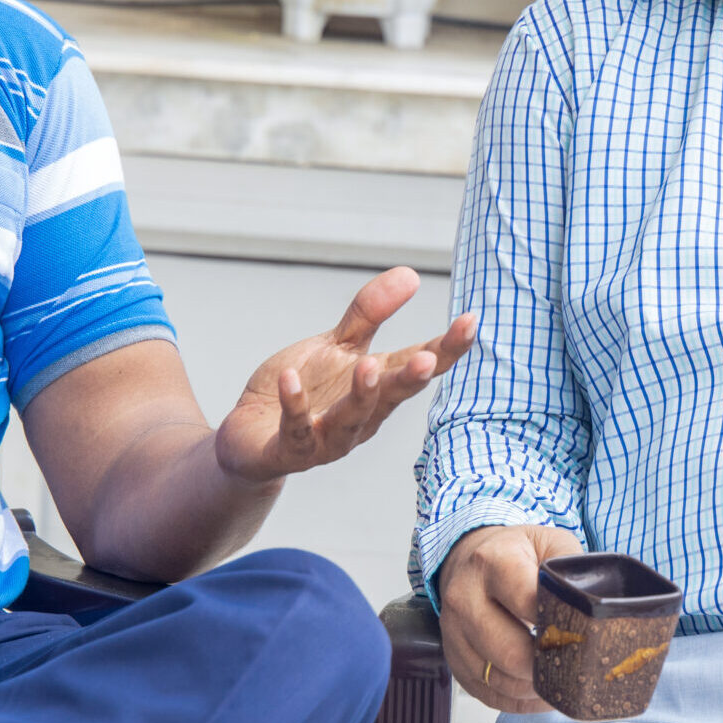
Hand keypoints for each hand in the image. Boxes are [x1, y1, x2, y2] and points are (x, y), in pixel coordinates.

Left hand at [213, 267, 476, 482]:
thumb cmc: (306, 390)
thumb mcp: (336, 346)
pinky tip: (290, 379)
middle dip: (410, 379)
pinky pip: (294, 429)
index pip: (417, 366)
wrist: (252, 435)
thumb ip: (370, 313)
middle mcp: (361, 418)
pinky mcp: (289, 449)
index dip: (445, 348)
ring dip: (361, 395)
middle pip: (392, 397)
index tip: (470, 321)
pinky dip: (294, 404)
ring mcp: (327, 437)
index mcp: (378, 388)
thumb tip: (412, 273)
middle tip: (427, 358)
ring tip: (367, 367)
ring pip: (351, 420)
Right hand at [439, 523, 583, 712]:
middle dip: (547, 665)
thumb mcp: (550, 543)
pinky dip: (519, 701)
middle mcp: (464, 597)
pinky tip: (540, 692)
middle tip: (573, 664)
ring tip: (560, 681)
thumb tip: (594, 609)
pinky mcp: (454, 659)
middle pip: (509, 652)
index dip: (558, 624)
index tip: (580, 634)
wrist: (471, 556)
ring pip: (498, 679)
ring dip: (535, 688)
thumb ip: (572, 570)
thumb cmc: (518, 553)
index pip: (526, 601)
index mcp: (492, 562)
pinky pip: (488, 694)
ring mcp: (453, 632)